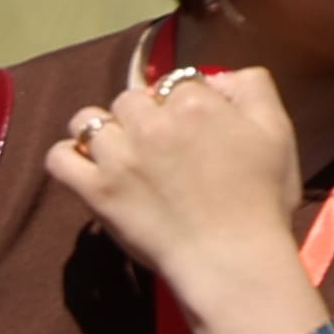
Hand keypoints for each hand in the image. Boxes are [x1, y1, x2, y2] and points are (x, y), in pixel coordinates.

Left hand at [49, 63, 333, 333]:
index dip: (180, 102)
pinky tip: (85, 167)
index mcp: (196, 104)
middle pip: (129, 99)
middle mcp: (151, 124)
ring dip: (102, 133)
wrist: (230, 256)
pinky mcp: (95, 190)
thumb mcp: (276, 130)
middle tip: (157, 145)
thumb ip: (251, 89)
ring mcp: (118, 157)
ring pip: (89, 121)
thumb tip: (216, 78)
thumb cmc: (260, 198)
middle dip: (141, 116)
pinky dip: (66, 157)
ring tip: (120, 154)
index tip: (188, 127)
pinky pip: (58, 158)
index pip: (175, 83)